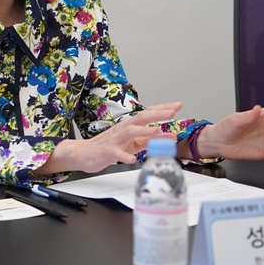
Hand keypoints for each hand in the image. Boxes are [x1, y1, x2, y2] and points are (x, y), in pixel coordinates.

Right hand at [33, 102, 182, 174]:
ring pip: (130, 132)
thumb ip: (152, 139)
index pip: (149, 113)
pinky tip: (131, 159)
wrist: (85, 153)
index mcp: (131, 125)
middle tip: (172, 112)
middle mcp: (124, 128)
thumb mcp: (135, 143)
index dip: (164, 109)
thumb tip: (171, 135)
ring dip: (144, 131)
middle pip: (142, 118)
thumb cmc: (110, 147)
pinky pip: (116, 153)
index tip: (178, 105)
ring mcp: (115, 139)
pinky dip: (124, 156)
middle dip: (157, 114)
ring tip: (156, 132)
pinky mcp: (107, 151)